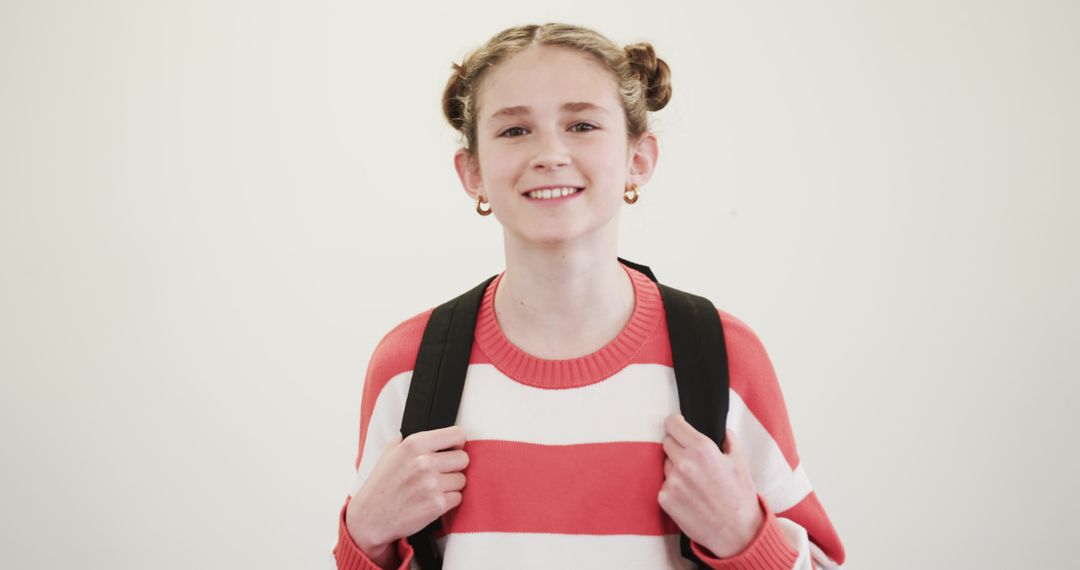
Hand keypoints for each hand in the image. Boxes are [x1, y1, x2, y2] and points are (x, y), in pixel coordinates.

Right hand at [345, 425, 468, 560]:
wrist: (370, 517)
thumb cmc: (381, 485)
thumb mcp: (391, 452)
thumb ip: (413, 440)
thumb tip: (435, 434)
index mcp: (414, 444)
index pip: (456, 434)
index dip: (457, 442)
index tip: (454, 448)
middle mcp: (424, 462)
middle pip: (463, 458)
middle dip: (454, 466)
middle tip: (441, 472)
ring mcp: (432, 484)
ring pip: (461, 479)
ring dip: (451, 485)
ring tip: (432, 488)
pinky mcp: (437, 505)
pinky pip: (457, 498)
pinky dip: (448, 501)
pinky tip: (431, 500)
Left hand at [658, 414, 763, 557]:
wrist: (737, 533)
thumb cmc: (740, 497)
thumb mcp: (740, 462)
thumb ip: (728, 439)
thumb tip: (720, 429)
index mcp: (701, 448)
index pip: (672, 424)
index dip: (676, 424)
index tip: (678, 427)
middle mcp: (683, 462)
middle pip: (667, 443)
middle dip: (678, 448)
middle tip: (694, 461)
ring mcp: (672, 481)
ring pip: (666, 465)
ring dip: (676, 469)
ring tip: (696, 483)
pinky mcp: (665, 499)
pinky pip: (665, 485)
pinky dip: (674, 488)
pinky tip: (690, 497)